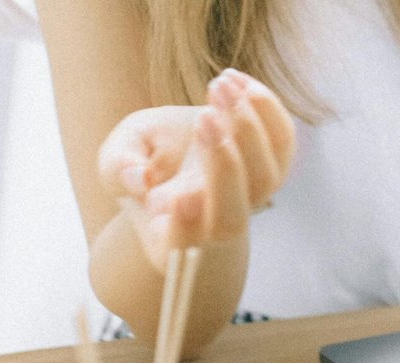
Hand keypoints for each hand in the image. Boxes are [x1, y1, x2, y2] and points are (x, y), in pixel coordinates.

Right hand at [98, 69, 294, 272]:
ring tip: (218, 86)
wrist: (183, 154)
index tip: (178, 199)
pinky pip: (283, 142)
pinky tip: (235, 80)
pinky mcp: (275, 168)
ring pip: (266, 178)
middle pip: (231, 216)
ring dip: (247, 128)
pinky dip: (266, 109)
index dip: (183, 227)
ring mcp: (253, 200)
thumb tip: (138, 178)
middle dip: (223, 167)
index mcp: (169, 238)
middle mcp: (217, 228)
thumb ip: (119, 168)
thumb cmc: (142, 162)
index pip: (181, 246)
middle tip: (204, 119)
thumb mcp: (116, 160)